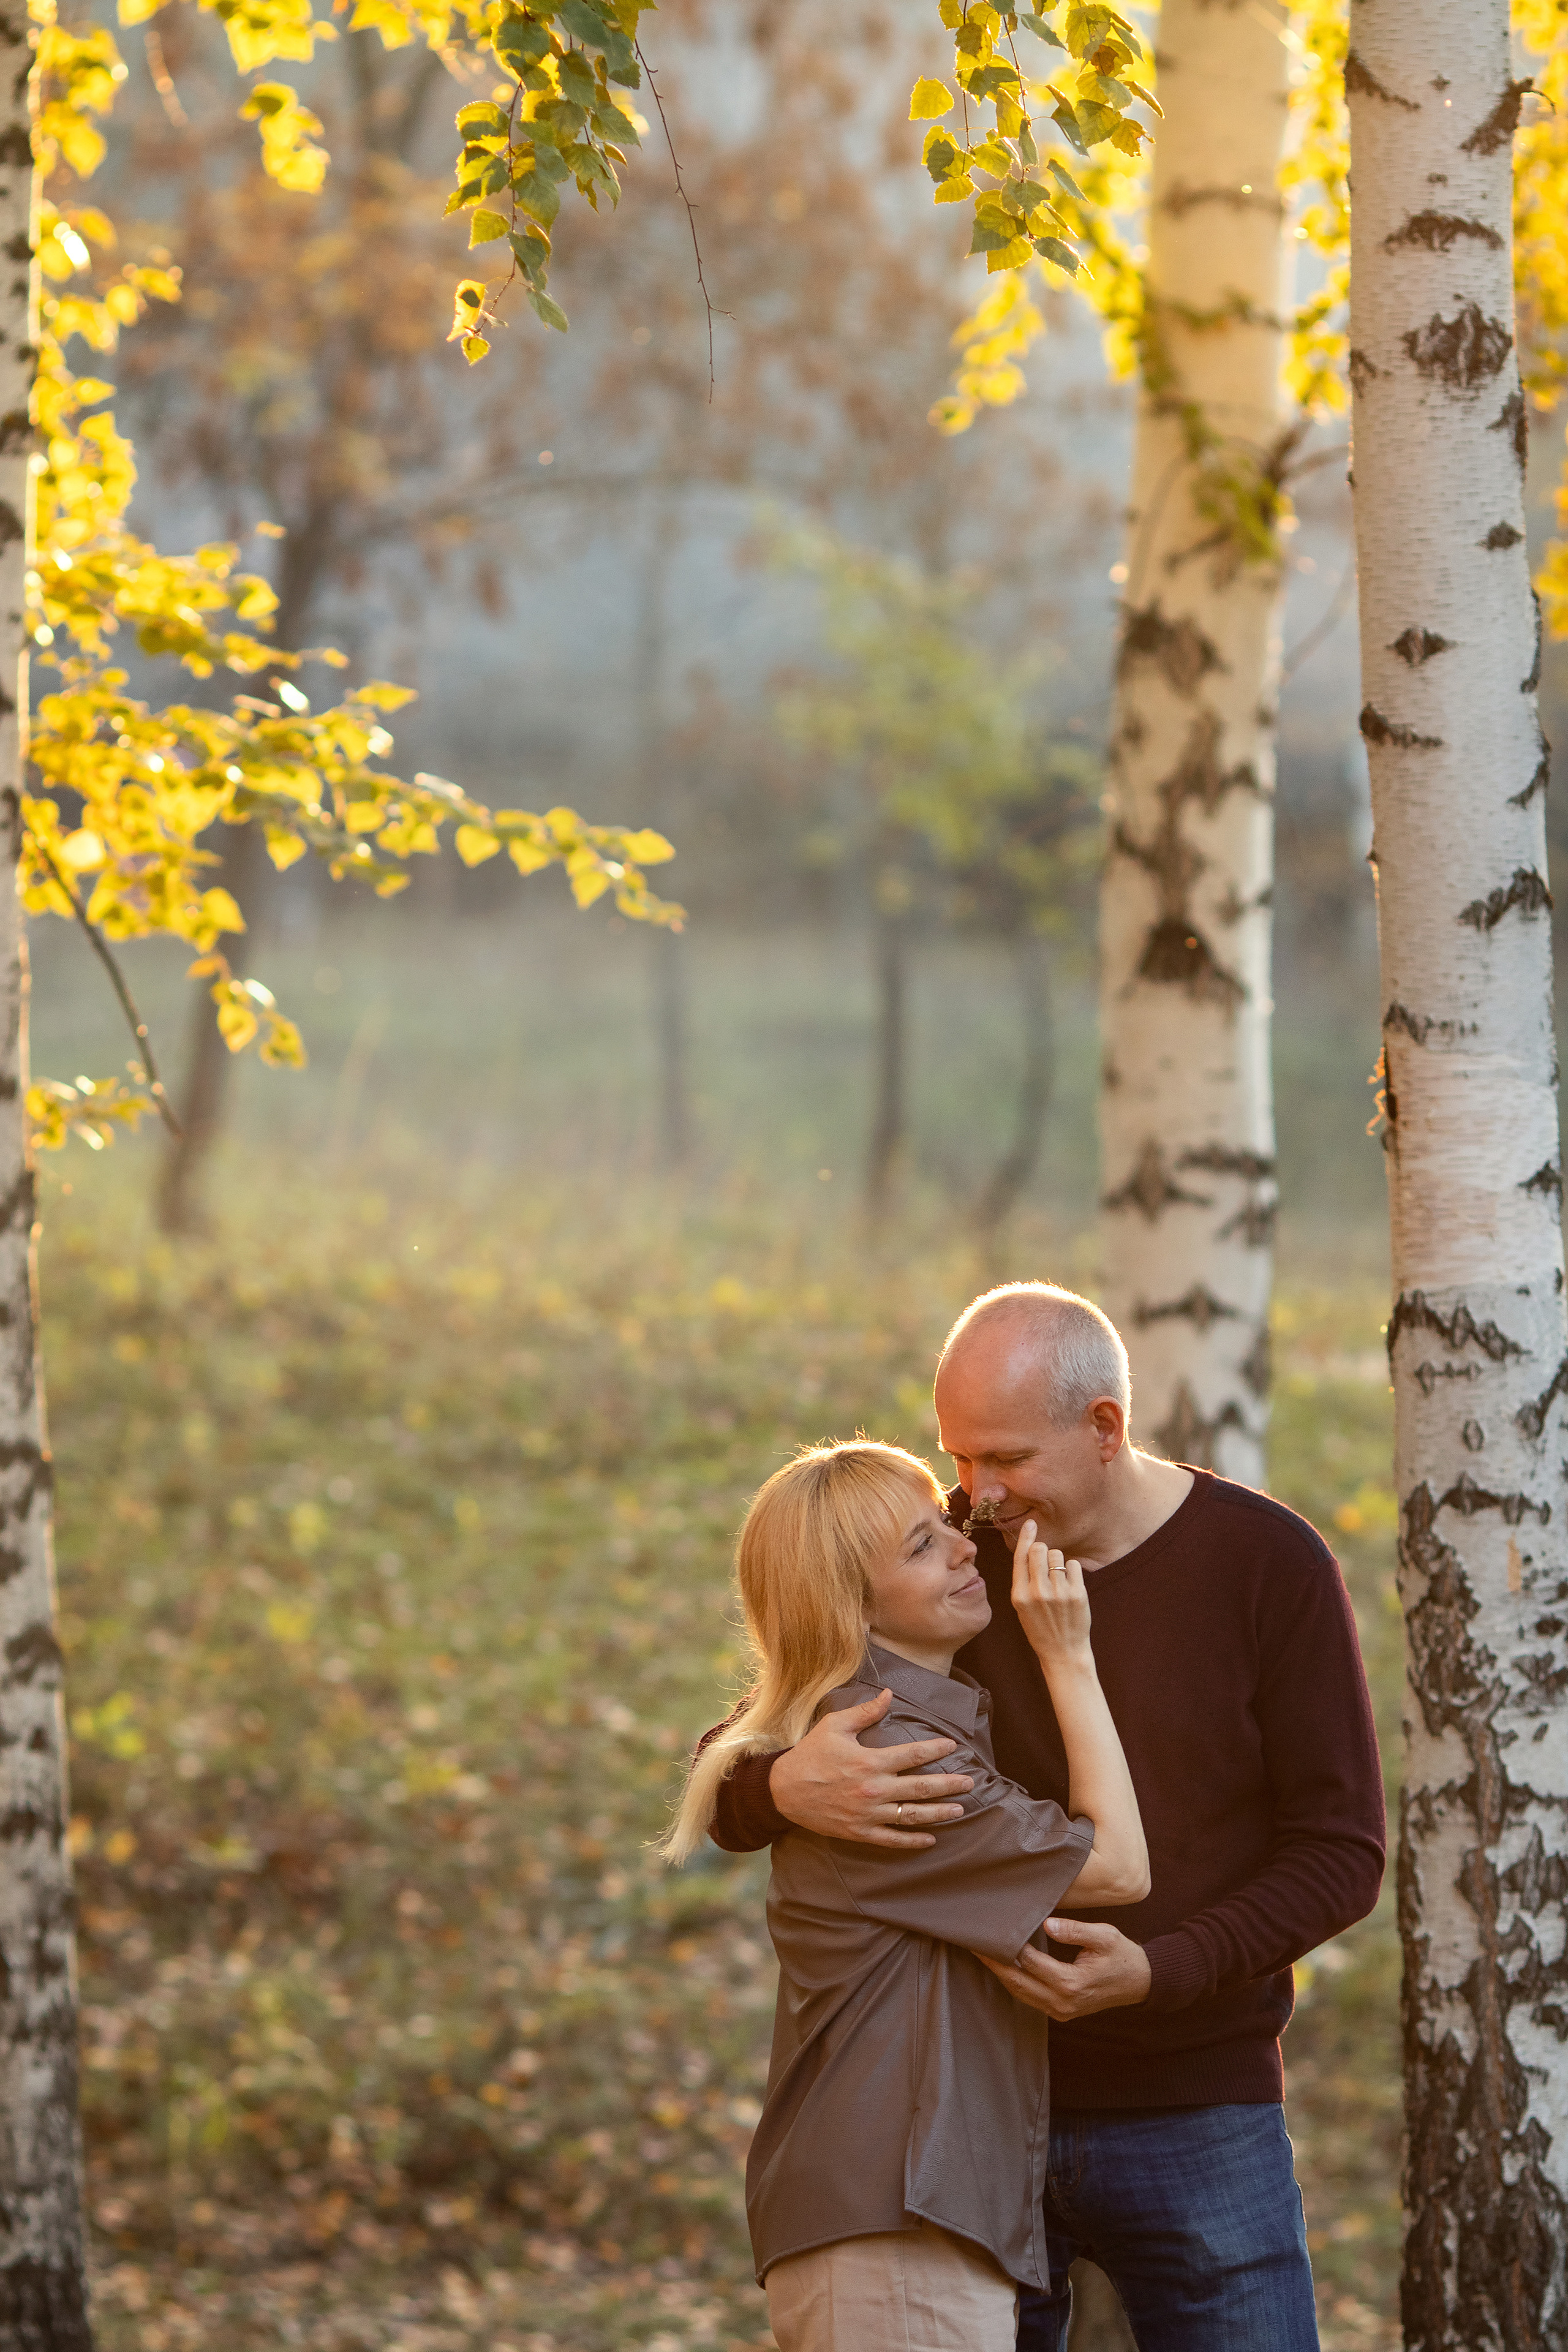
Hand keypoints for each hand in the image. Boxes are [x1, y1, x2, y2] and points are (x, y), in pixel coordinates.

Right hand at [769, 1688, 973, 1847]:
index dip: (936, 1749)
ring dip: (939, 1813)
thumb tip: (891, 1694)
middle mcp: (874, 1789)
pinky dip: (913, 1841)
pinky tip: (930, 1839)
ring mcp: (868, 1814)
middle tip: (970, 1782)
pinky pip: (892, 1840)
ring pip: (912, 1816)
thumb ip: (866, 1711)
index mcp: (870, 1761)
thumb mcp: (835, 1725)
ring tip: (959, 1809)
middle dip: (949, 1785)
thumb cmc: (811, 1753)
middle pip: (921, 1788)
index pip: (912, 1755)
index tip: (952, 1745)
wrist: (784, 1790)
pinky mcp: (860, 1832)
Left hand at [977, 1917, 1151, 2018]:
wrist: (1140, 1983)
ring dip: (1001, 1974)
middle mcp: (1062, 2002)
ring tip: (982, 1952)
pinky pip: (1030, 1998)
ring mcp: (1061, 2011)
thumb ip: (1075, 1930)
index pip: (1029, 1963)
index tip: (990, 1931)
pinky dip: (1015, 1982)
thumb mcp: (1105, 1936)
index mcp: (1071, 1983)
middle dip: (994, 1963)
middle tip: (973, 1943)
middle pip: (1018, 1983)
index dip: (1008, 1947)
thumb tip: (1047, 1923)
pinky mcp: (1061, 2012)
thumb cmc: (1123, 1956)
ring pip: (1021, 1994)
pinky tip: (1003, 1966)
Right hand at [1010, 1522, 1091, 1669]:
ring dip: (1058, 1562)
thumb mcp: (1022, 1607)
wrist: (1063, 1652)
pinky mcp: (1077, 1594)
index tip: (1031, 1523)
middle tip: (1046, 1565)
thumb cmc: (1040, 1628)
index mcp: (1019, 1595)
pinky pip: (1074, 1565)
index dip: (1026, 1537)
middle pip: (1040, 1550)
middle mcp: (1037, 1592)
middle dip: (1043, 1551)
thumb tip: (1030, 1548)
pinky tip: (1070, 1585)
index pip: (1020, 1557)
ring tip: (1059, 1581)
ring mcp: (1058, 1593)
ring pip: (1057, 1555)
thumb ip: (1023, 1580)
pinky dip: (1072, 1570)